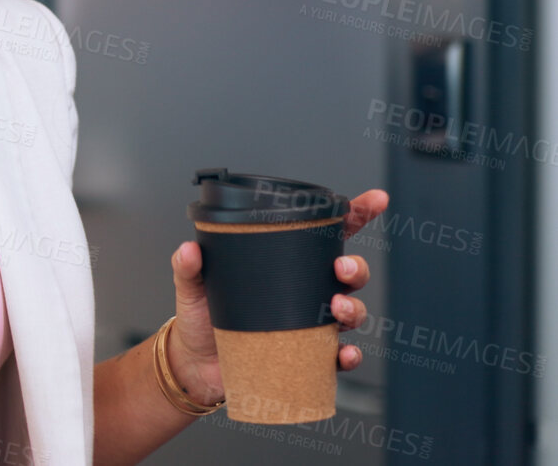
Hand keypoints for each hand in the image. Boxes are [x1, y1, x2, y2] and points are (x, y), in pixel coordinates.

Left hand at [164, 188, 390, 404]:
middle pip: (349, 274)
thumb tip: (190, 250)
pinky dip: (348, 356)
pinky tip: (342, 354)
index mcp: (285, 266)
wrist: (196, 364)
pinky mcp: (308, 358)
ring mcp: (310, 325)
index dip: (355, 215)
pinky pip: (339, 357)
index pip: (326, 236)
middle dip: (356, 267)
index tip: (375, 199)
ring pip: (351, 312)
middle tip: (341, 268)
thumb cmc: (201, 317)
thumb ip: (188, 266)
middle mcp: (305, 293)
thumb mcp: (192, 286)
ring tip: (336, 307)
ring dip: (353, 308)